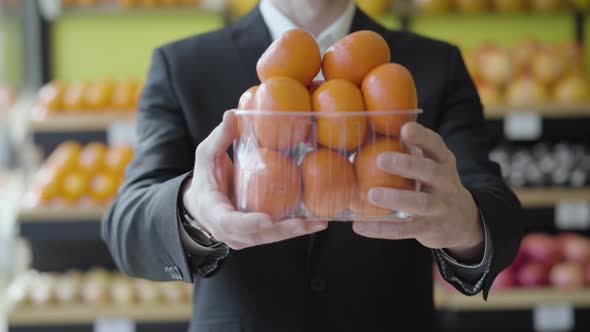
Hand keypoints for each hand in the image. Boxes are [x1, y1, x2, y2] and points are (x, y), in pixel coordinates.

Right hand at [183, 111, 327, 249]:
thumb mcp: (207, 155)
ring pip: (270, 238)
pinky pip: (275, 235)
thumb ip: (220, 138)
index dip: (249, 223)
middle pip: (258, 235)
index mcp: (214, 213)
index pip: (230, 223)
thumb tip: (232, 114)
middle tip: (308, 222)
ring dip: (295, 232)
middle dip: (284, 230)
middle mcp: (229, 232)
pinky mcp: (255, 236)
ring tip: (319, 222)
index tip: (267, 219)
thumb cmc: (205, 177)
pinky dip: (294, 229)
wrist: (201, 202)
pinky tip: (316, 221)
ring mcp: (243, 238)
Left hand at [352, 123, 483, 261]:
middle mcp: (446, 183)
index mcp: (443, 162)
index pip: (436, 145)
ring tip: (372, 194)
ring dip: (396, 197)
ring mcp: (441, 207)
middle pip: (431, 171)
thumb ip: (408, 153)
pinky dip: (381, 229)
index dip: (422, 136)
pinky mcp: (431, 229)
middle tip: (380, 159)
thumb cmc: (434, 185)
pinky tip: (359, 226)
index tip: (404, 128)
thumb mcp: (431, 166)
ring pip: (421, 203)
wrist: (463, 221)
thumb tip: (365, 136)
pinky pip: (405, 230)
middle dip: (407, 164)